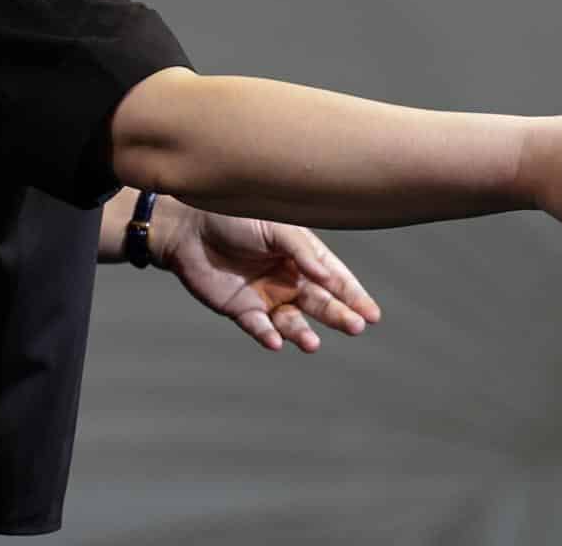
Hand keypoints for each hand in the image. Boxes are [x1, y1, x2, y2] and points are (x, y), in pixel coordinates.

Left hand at [153, 202, 382, 351]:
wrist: (189, 228)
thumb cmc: (235, 218)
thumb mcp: (275, 226)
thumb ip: (302, 251)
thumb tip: (326, 276)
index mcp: (303, 256)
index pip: (336, 279)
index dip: (355, 297)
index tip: (372, 315)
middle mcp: (290, 279)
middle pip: (321, 303)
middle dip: (339, 315)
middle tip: (356, 327)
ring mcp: (267, 297)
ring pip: (293, 322)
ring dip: (303, 333)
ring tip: (312, 343)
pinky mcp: (241, 310)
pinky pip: (259, 328)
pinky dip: (268, 336)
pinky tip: (275, 342)